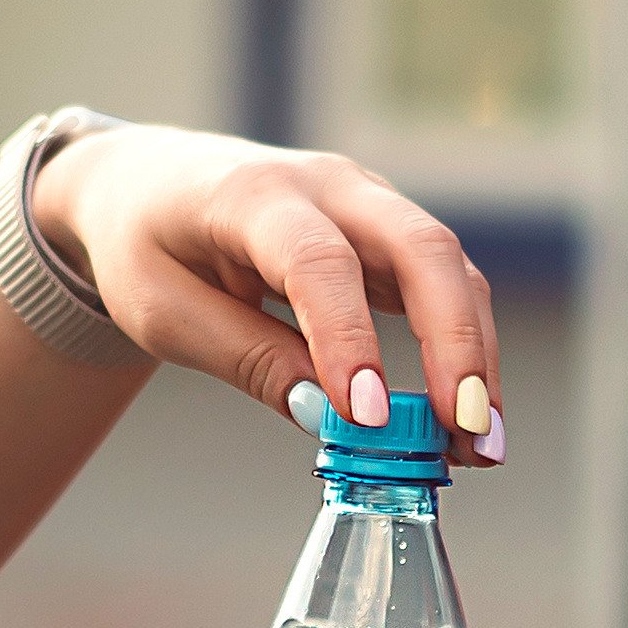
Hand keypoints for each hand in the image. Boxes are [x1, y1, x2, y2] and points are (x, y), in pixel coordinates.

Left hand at [29, 125, 508, 462]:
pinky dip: (463, 347)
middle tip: (470, 429)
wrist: (149, 180)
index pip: (317, 261)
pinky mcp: (386, 231)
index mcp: (252, 194)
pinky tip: (466, 416)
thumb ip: (246, 357)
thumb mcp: (164, 311)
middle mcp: (326, 184)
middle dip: (456, 341)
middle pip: (420, 246)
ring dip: (475, 354)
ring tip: (481, 446)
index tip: (370, 417)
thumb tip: (325, 417)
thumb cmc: (146, 242)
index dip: (349, 338)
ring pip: (448, 266)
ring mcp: (366, 200)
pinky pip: (443, 283)